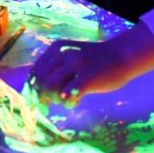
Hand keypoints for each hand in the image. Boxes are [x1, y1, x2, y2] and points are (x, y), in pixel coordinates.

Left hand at [29, 22, 153, 107]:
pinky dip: (68, 103)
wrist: (122, 56)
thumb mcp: (71, 59)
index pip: (35, 72)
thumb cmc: (94, 63)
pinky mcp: (87, 77)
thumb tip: (35, 97)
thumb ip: (54, 72)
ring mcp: (76, 64)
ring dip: (55, 100)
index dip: (31, 90)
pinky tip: (76, 101)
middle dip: (42, 97)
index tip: (35, 103)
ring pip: (50, 88)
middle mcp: (64, 53)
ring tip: (67, 100)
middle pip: (39, 81)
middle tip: (50, 105)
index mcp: (56, 48)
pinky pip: (67, 95)